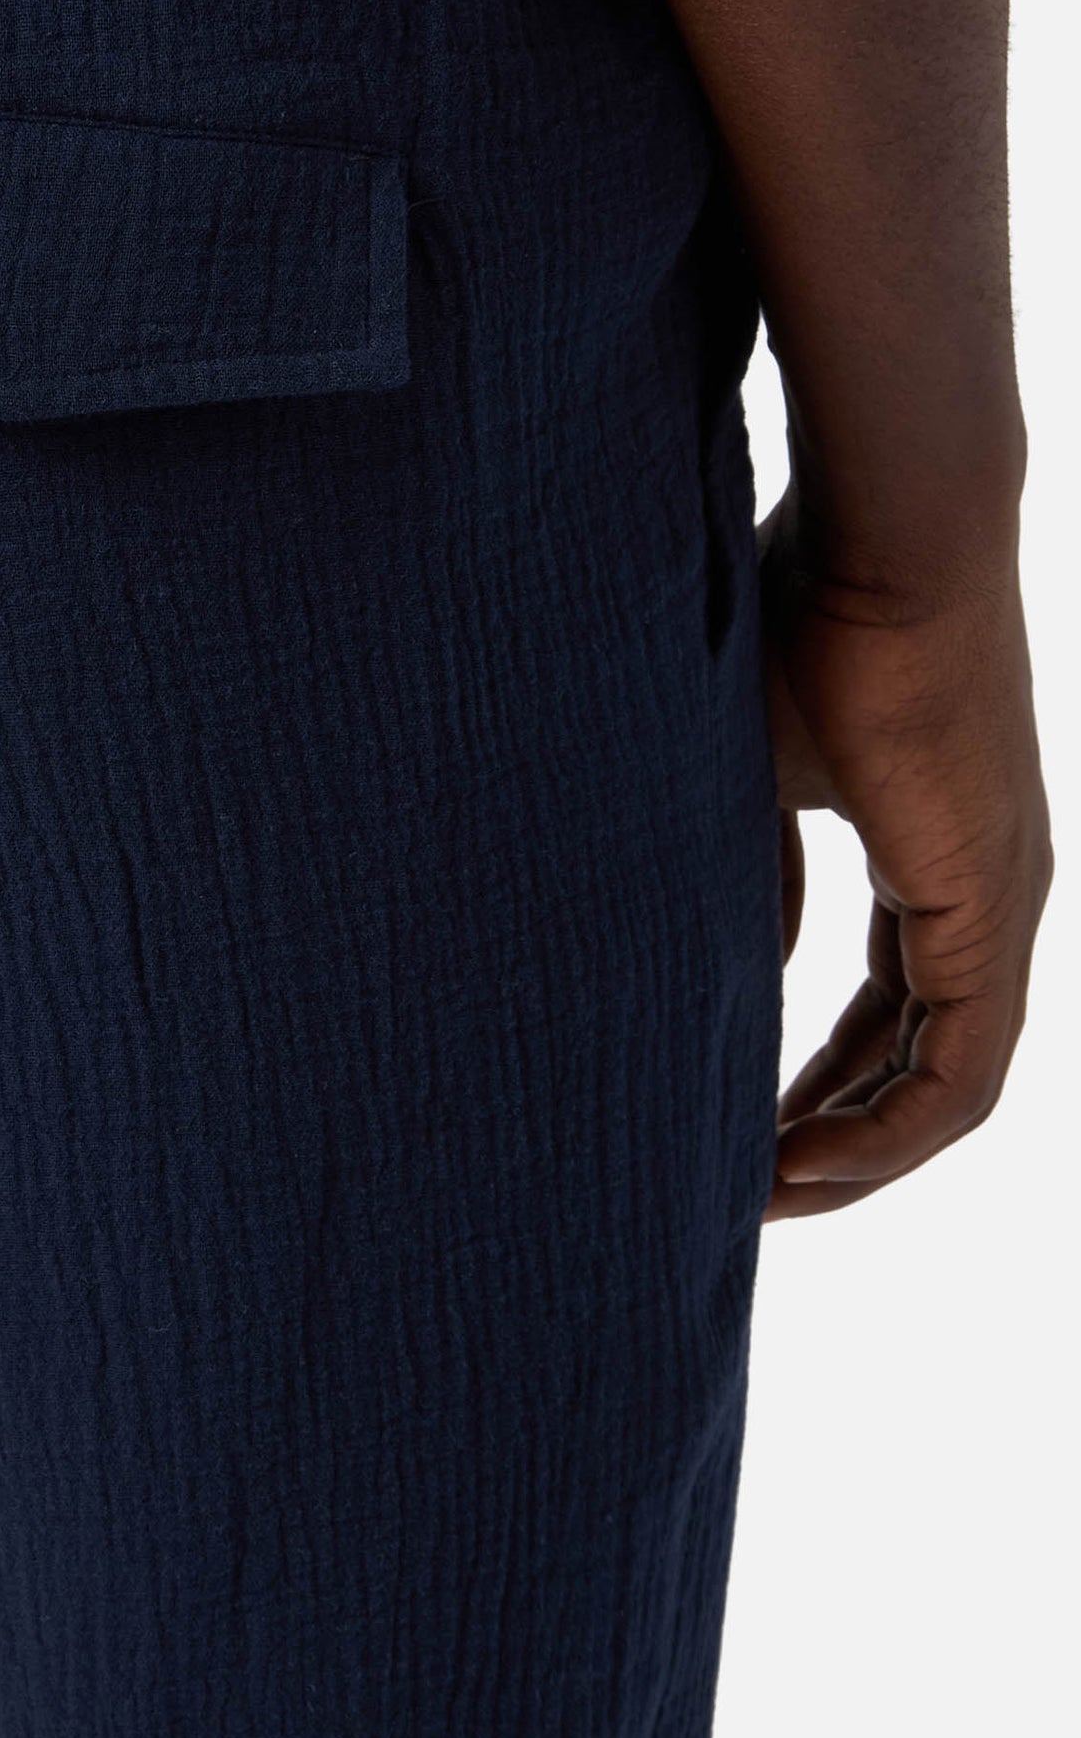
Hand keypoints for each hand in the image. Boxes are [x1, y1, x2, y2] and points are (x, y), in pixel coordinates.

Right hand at [760, 495, 1051, 1219]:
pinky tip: (804, 1160)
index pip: (890, 1009)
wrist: (883, 539)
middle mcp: (986, 894)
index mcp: (936, 855)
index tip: (740, 1129)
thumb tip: (735, 967)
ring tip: (768, 1198)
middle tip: (751, 1193)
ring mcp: (1002, 904)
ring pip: (949, 1085)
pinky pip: (959, 1069)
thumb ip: (753, 872)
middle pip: (925, 1065)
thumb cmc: (802, 617)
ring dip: (861, 1156)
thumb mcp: (752, 768)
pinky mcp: (994, 908)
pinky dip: (888, 1131)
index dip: (820, 1081)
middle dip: (839, 1140)